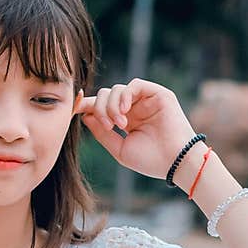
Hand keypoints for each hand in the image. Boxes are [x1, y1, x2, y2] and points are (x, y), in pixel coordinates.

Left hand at [75, 78, 197, 181]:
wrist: (175, 162)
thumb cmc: (150, 160)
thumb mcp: (119, 149)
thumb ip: (102, 133)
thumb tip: (85, 116)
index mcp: (125, 120)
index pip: (101, 106)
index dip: (86, 104)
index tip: (73, 107)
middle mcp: (134, 108)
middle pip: (105, 95)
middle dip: (100, 108)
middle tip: (108, 126)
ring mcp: (145, 100)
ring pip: (117, 89)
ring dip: (112, 106)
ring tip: (119, 125)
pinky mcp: (158, 93)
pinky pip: (134, 84)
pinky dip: (124, 96)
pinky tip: (125, 112)